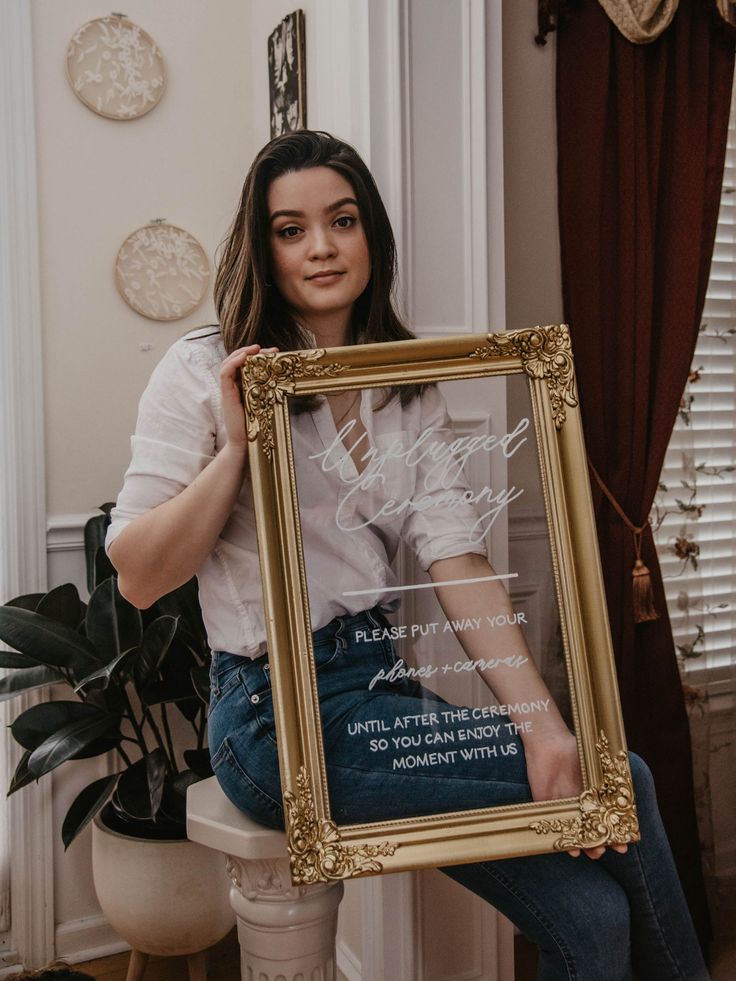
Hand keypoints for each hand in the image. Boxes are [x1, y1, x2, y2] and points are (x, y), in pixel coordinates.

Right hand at [219, 345, 277, 450]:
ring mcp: (228, 390)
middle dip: (251, 351)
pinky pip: (225, 373)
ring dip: (242, 353)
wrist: (245, 444)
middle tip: (268, 349)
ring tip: (255, 348)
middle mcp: (233, 386)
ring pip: (228, 363)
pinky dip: (233, 362)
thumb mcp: (265, 403)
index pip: (244, 364)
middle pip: (236, 360)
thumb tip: (283, 379)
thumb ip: (268, 391)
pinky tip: (244, 357)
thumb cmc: (256, 425)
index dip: (256, 356)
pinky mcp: (226, 394)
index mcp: (242, 386)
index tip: (273, 353)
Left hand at [523, 729, 627, 860]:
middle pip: (593, 831)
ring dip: (586, 846)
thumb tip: (628, 799)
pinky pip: (555, 828)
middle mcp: (581, 805)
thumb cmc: (576, 751)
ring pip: (576, 835)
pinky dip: (563, 842)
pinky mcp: (546, 807)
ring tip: (594, 852)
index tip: (624, 845)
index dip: (616, 835)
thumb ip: (611, 780)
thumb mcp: (597, 765)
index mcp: (595, 796)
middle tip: (608, 849)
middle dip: (602, 844)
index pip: (608, 821)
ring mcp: (564, 808)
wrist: (548, 743)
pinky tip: (571, 849)